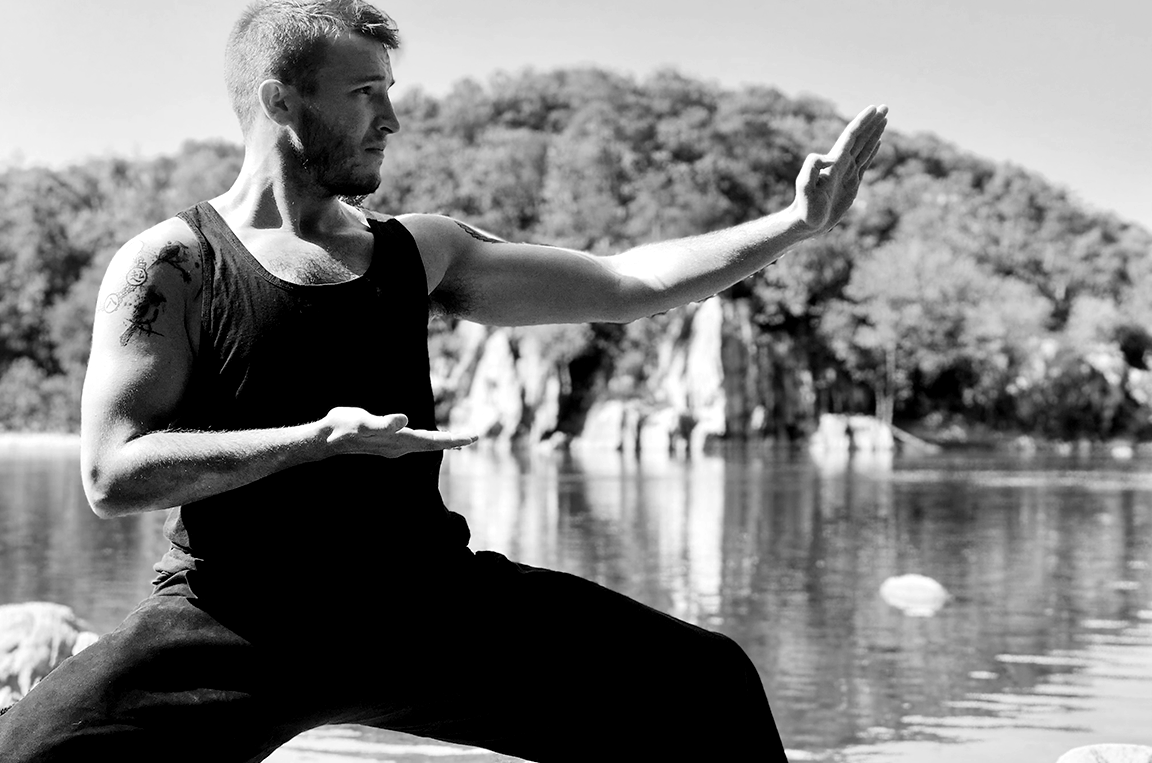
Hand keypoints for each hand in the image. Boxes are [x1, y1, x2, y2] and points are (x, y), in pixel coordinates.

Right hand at [322, 407, 477, 456]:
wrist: (325, 438)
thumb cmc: (342, 427)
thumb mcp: (362, 422)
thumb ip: (383, 424)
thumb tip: (404, 420)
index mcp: (398, 441)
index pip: (432, 441)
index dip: (452, 439)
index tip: (472, 436)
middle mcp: (399, 446)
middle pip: (432, 444)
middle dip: (453, 441)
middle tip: (475, 436)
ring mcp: (393, 446)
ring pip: (424, 444)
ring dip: (442, 441)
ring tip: (460, 439)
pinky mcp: (387, 442)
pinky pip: (415, 441)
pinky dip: (428, 439)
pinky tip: (428, 437)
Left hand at [791, 104, 887, 233]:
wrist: (806, 222)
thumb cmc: (805, 207)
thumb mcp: (805, 186)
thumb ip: (812, 167)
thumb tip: (830, 156)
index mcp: (835, 161)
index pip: (851, 136)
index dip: (862, 122)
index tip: (874, 109)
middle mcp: (842, 163)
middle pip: (860, 137)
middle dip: (873, 122)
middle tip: (885, 107)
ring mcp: (848, 172)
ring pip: (864, 147)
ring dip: (875, 133)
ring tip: (884, 119)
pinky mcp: (852, 183)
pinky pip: (865, 162)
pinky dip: (872, 150)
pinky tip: (878, 142)